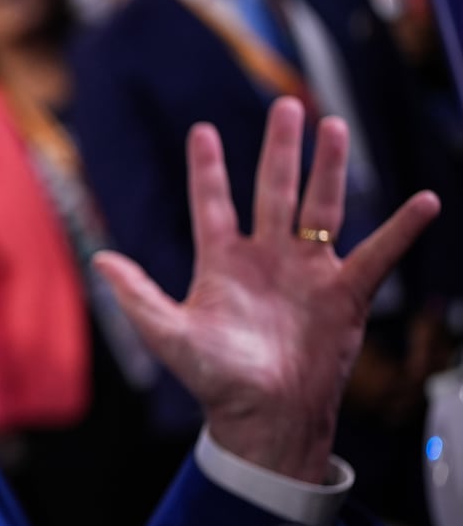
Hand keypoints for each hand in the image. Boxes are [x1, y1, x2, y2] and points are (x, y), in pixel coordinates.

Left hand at [93, 97, 439, 482]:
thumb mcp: (169, 335)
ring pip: (320, 207)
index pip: (212, 204)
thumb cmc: (215, 380)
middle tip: (286, 107)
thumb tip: (100, 261)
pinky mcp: (345, 293)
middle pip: (273, 191)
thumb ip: (138, 295)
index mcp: (222, 263)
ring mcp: (307, 272)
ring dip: (328, 169)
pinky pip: (379, 254)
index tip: (202, 131)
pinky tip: (424, 201)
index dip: (207, 169)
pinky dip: (403, 229)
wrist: (265, 418)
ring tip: (333, 125)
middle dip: (280, 150)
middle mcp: (266, 258)